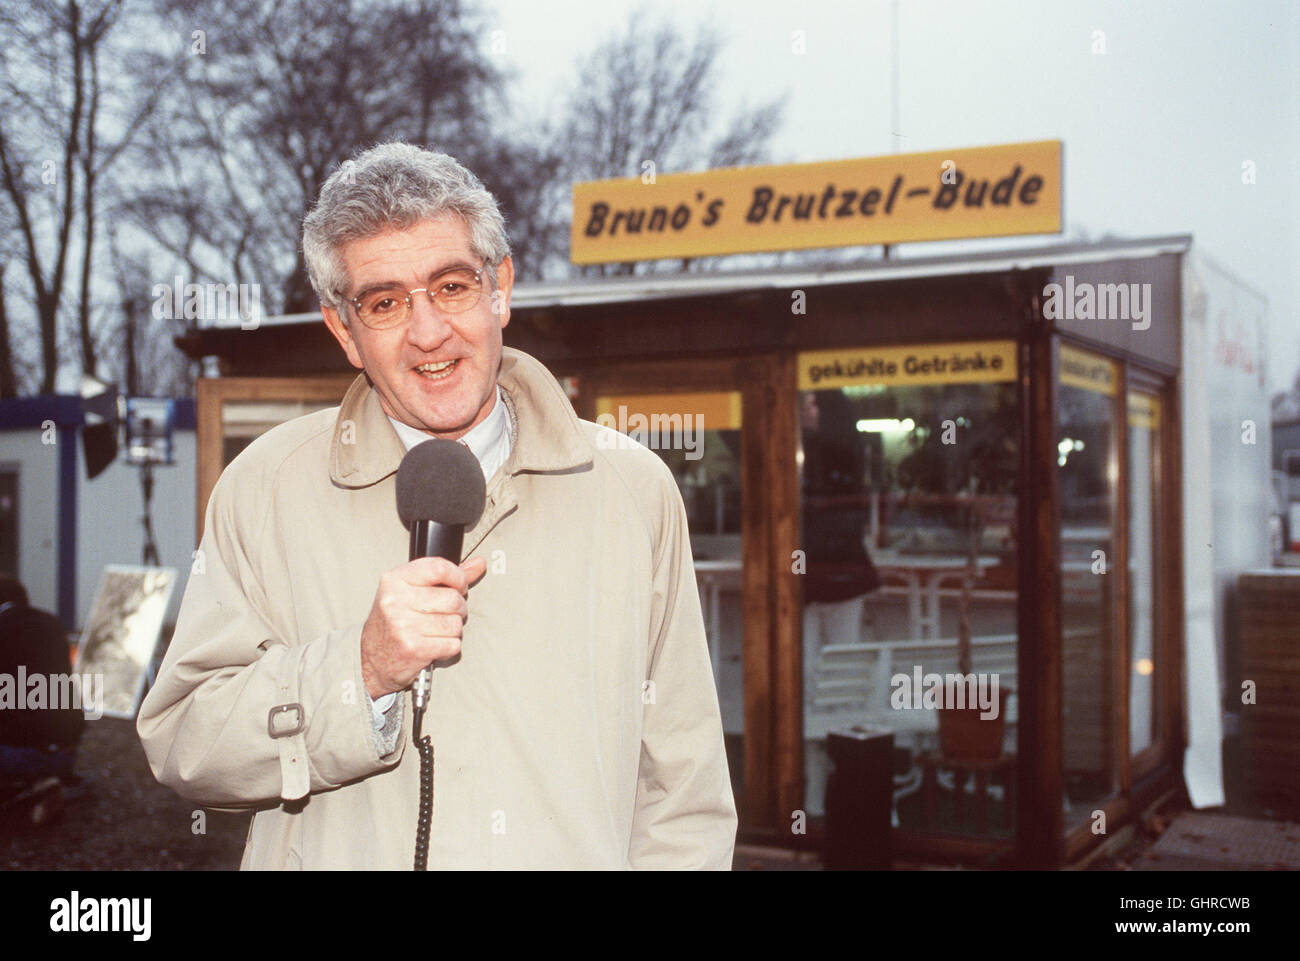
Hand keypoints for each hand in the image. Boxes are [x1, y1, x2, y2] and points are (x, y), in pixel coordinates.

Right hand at [360, 556, 487, 698]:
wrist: (371, 659)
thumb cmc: (393, 622)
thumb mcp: (410, 591)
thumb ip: (446, 576)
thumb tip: (479, 564)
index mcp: (395, 580)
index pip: (439, 568)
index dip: (458, 577)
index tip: (459, 586)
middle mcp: (396, 601)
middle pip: (453, 599)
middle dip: (458, 608)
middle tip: (445, 614)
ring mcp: (403, 625)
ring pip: (456, 623)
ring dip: (453, 629)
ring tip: (437, 630)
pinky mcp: (413, 648)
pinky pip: (453, 644)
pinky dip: (450, 646)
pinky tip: (434, 644)